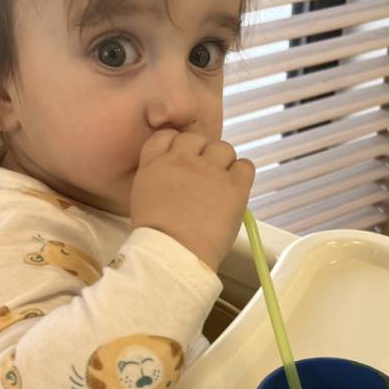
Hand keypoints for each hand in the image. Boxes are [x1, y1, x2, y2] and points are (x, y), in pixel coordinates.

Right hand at [130, 129, 254, 271]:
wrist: (175, 252)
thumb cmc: (156, 237)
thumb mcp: (143, 199)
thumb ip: (159, 180)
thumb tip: (175, 181)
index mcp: (155, 163)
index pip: (167, 136)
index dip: (178, 145)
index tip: (183, 159)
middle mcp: (183, 160)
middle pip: (197, 139)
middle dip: (201, 154)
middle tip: (204, 177)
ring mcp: (210, 170)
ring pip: (224, 148)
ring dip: (224, 163)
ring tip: (221, 185)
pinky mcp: (234, 185)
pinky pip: (246, 166)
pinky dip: (243, 175)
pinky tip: (236, 190)